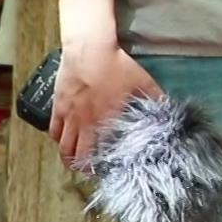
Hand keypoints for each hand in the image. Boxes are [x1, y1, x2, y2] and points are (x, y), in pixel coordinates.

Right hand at [51, 40, 161, 168]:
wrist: (90, 51)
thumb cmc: (118, 66)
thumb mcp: (144, 83)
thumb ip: (156, 100)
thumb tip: (168, 110)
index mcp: (107, 122)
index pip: (104, 153)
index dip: (106, 165)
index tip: (110, 169)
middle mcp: (85, 124)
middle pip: (78, 156)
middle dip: (84, 167)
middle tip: (90, 170)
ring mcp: (69, 117)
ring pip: (63, 147)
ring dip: (69, 156)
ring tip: (75, 161)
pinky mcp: (57, 107)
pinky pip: (53, 130)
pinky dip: (58, 138)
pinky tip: (64, 139)